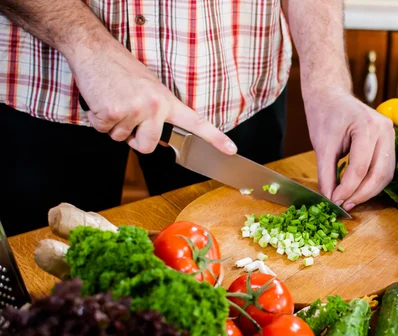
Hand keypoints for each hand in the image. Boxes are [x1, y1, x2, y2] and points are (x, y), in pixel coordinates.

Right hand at [67, 39, 236, 154]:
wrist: (95, 51)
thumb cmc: (121, 70)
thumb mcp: (149, 88)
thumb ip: (158, 113)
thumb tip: (158, 138)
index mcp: (167, 101)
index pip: (196, 123)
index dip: (215, 139)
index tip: (231, 151)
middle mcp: (155, 106)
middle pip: (147, 147)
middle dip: (134, 140)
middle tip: (126, 117)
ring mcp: (135, 109)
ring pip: (120, 138)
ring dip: (112, 125)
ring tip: (113, 100)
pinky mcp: (113, 112)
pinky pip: (103, 130)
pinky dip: (97, 119)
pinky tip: (101, 100)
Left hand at [304, 86, 394, 210]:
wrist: (331, 96)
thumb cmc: (325, 115)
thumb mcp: (322, 146)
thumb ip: (327, 174)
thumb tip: (330, 200)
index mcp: (367, 126)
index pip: (360, 167)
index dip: (348, 189)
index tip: (335, 201)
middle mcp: (384, 129)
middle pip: (379, 173)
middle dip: (361, 194)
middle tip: (344, 205)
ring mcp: (390, 134)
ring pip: (386, 174)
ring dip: (369, 191)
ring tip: (350, 200)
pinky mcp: (389, 141)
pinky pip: (385, 168)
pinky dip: (373, 183)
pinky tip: (358, 190)